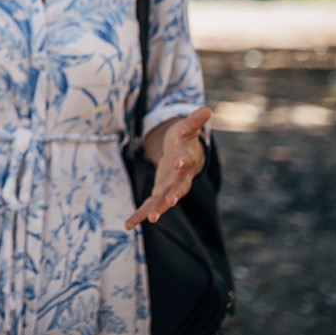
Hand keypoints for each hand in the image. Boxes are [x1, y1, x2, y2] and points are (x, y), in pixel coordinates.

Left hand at [125, 106, 210, 229]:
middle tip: (169, 202)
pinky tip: (128, 225)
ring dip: (156, 210)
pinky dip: (139, 215)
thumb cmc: (184, 141)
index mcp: (186, 162)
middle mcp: (180, 179)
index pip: (185, 162)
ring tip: (148, 220)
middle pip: (178, 188)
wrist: (183, 157)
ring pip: (163, 202)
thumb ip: (194, 121)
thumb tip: (207, 109)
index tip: (179, 163)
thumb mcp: (186, 129)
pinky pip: (149, 206)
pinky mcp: (159, 194)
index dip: (183, 162)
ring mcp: (169, 188)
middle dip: (173, 195)